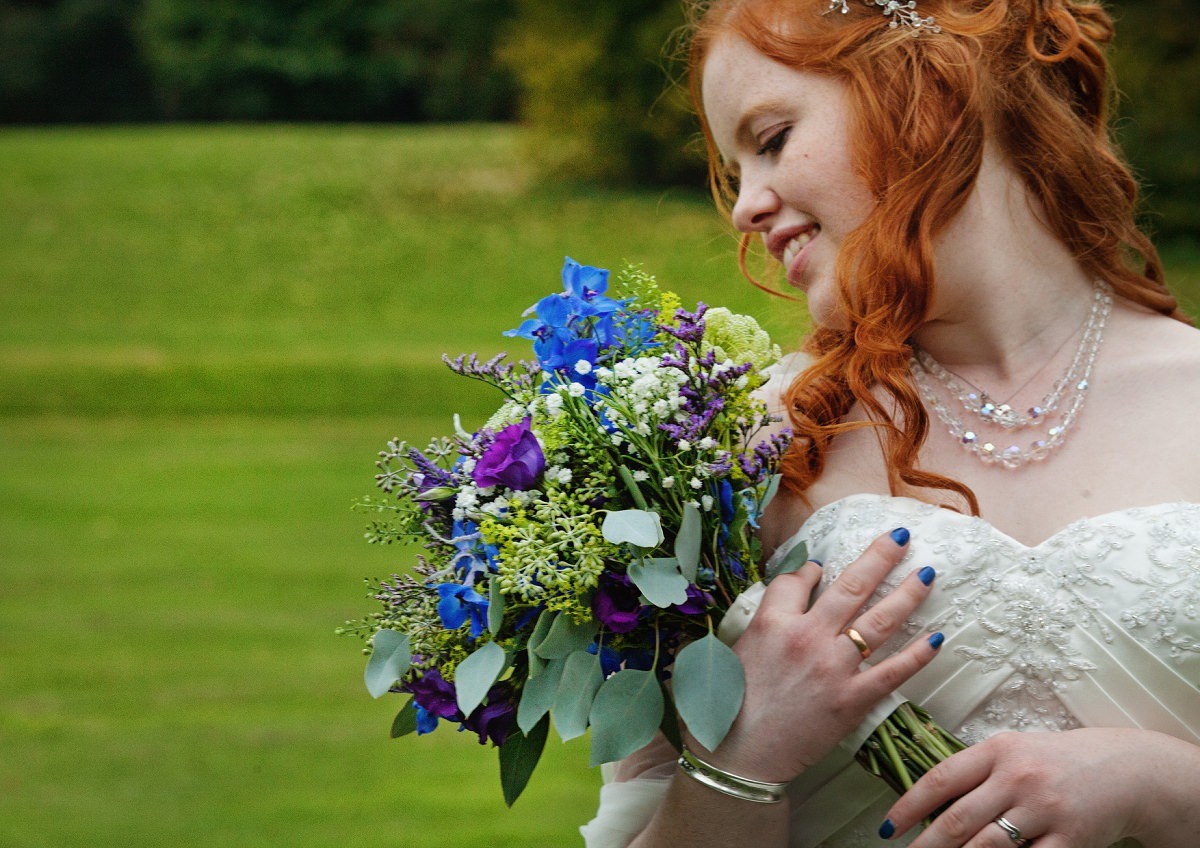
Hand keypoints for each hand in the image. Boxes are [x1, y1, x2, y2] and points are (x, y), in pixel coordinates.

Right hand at [696, 527, 942, 782]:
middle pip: (851, 586)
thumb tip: (803, 578)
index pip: (798, 579)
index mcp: (773, 622)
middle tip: (902, 537)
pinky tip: (935, 637)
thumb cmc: (732, 703)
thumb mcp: (740, 645)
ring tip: (927, 574)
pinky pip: (893, 671)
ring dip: (907, 594)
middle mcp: (807, 637)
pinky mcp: (853, 700)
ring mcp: (833, 668)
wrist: (741, 756)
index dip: (812, 569)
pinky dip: (917, 655)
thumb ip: (770, 610)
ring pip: (880, 620)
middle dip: (880, 556)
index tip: (823, 566)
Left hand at [882, 727, 1199, 847]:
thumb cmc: (1061, 761)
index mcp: (998, 750)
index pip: (941, 778)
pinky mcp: (1070, 837)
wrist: (1126, 770)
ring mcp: (1044, 808)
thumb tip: (932, 800)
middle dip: (926, 845)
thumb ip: (978, 771)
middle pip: (958, 818)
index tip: (889, 826)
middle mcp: (1017, 776)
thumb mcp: (1015, 750)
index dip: (909, 805)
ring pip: (987, 845)